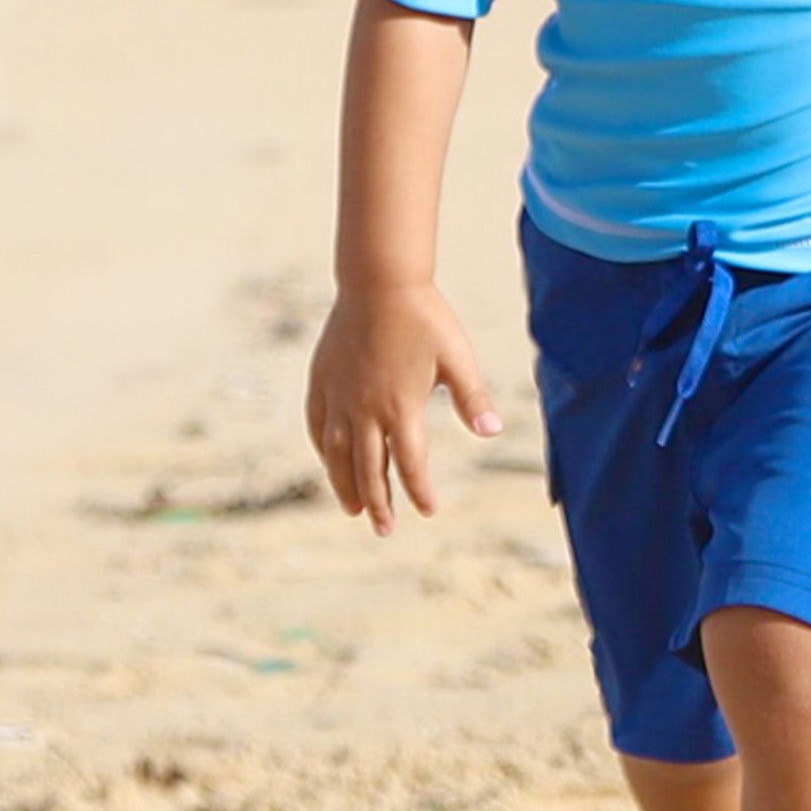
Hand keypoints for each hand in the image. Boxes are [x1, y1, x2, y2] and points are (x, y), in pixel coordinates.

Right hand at [306, 281, 500, 534]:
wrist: (379, 281)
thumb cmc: (425, 318)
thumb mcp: (457, 357)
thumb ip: (473, 397)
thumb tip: (492, 431)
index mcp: (401, 407)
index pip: (410, 464)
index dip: (419, 491)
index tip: (428, 510)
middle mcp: (365, 409)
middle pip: (369, 470)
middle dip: (379, 503)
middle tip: (384, 529)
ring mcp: (339, 396)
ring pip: (338, 454)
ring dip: (345, 484)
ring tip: (353, 508)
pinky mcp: (321, 380)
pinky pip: (318, 425)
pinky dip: (324, 449)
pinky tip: (330, 461)